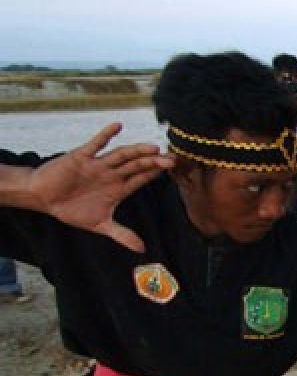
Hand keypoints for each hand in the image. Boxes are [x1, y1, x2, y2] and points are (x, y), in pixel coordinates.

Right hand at [23, 123, 173, 252]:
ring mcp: (97, 165)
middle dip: (154, 163)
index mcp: (118, 188)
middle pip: (137, 166)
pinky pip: (95, 145)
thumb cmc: (72, 209)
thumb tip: (142, 249)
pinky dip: (105, 135)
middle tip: (172, 160)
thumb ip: (122, 235)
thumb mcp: (100, 225)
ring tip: (153, 148)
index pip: (141, 179)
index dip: (156, 174)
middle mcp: (111, 174)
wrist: (43, 198)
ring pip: (121, 155)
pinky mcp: (81, 158)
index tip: (173, 170)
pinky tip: (118, 126)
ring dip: (137, 151)